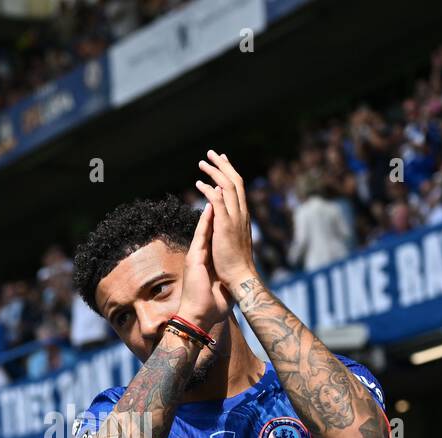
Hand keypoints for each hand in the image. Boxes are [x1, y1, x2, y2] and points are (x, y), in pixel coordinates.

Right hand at [173, 196, 216, 326]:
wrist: (199, 316)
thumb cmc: (212, 306)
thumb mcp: (223, 288)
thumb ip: (226, 279)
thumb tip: (234, 279)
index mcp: (209, 259)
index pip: (216, 235)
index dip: (221, 219)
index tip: (227, 204)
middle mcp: (201, 254)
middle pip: (209, 225)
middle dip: (213, 205)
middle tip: (217, 187)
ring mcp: (197, 254)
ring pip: (205, 226)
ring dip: (210, 206)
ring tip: (214, 188)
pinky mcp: (194, 257)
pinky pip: (201, 234)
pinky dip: (206, 220)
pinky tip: (210, 206)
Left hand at [194, 150, 256, 293]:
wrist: (240, 279)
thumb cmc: (235, 266)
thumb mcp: (233, 242)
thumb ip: (228, 228)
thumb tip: (220, 219)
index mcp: (242, 217)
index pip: (238, 189)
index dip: (230, 174)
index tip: (223, 162)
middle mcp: (241, 214)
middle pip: (235, 181)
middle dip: (223, 165)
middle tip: (213, 153)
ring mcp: (234, 219)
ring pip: (226, 186)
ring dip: (214, 172)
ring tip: (203, 162)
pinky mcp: (225, 226)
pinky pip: (217, 201)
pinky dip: (209, 190)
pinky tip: (199, 184)